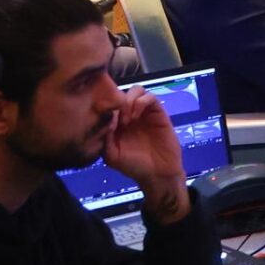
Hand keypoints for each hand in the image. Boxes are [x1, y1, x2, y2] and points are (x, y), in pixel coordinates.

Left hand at [102, 90, 191, 210]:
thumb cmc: (133, 166)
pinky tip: (136, 117)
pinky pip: (150, 97)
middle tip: (119, 122)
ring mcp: (144, 113)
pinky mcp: (158, 112)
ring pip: (136, 90)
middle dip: (117, 103)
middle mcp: (130, 115)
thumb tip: (106, 119)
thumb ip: (105, 138)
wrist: (157, 173)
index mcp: (116, 124)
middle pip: (122, 92)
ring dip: (129, 101)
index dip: (105, 109)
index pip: (109, 104)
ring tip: (128, 119)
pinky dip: (141, 102)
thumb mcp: (111, 156)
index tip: (105, 123)